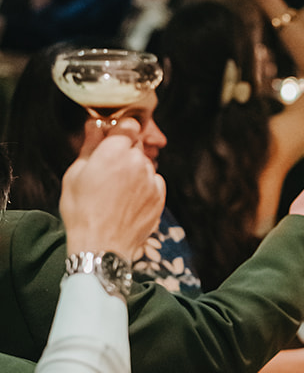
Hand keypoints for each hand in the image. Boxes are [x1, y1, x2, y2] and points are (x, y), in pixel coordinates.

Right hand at [60, 133, 165, 261]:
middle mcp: (137, 162)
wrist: (101, 247)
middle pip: (136, 145)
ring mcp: (151, 180)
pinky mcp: (160, 197)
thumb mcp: (75, 175)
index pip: (128, 125)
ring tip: (116, 191)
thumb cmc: (81, 211)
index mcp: (114, 152)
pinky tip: (128, 201)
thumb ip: (89, 146)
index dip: (120, 132)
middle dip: (125, 152)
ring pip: (146, 165)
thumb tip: (95, 125)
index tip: (111, 140)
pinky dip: (145, 187)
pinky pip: (154, 182)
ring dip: (135, 170)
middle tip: (109, 170)